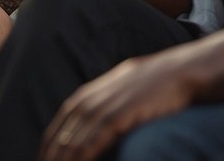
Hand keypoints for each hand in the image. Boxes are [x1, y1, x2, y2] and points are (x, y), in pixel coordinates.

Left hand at [41, 49, 198, 160]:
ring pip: (71, 146)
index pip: (55, 132)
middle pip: (59, 141)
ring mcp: (100, 109)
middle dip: (51, 160)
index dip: (47, 153)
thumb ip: (100, 108)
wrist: (176, 73)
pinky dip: (81, 159)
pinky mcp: (116, 117)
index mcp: (82, 98)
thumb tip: (90, 129)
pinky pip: (91, 145)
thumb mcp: (116, 94)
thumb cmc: (149, 86)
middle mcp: (86, 103)